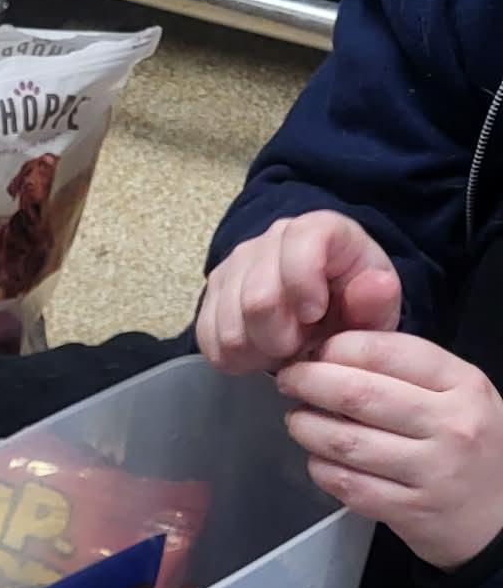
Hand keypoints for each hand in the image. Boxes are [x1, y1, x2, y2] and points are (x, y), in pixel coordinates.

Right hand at [197, 211, 401, 373]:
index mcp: (317, 229)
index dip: (304, 287)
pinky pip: (209, 340)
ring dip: (257, 353)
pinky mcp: (210, 295)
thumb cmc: (349, 305)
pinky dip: (234, 359)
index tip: (315, 316)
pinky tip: (257, 353)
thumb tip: (375, 285)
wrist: (319, 307)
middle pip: (258, 300)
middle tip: (299, 347)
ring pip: (230, 328)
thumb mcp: (377, 307)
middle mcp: (268, 240)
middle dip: (281, 339)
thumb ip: (378, 301)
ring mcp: (233, 267)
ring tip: (281, 350)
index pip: (299, 246)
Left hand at [276, 331, 502, 568]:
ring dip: (308, 427)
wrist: (501, 513)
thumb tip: (338, 353)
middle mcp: (451, 425)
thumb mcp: (460, 396)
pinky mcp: (409, 510)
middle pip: (360, 395)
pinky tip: (315, 458)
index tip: (315, 351)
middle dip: (311, 383)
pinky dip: (321, 468)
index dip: (341, 348)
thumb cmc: (471, 445)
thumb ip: (411, 373)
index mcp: (464, 385)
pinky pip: (348, 484)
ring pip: (347, 442)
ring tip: (296, 419)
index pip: (392, 352)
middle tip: (288, 382)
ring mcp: (431, 471)